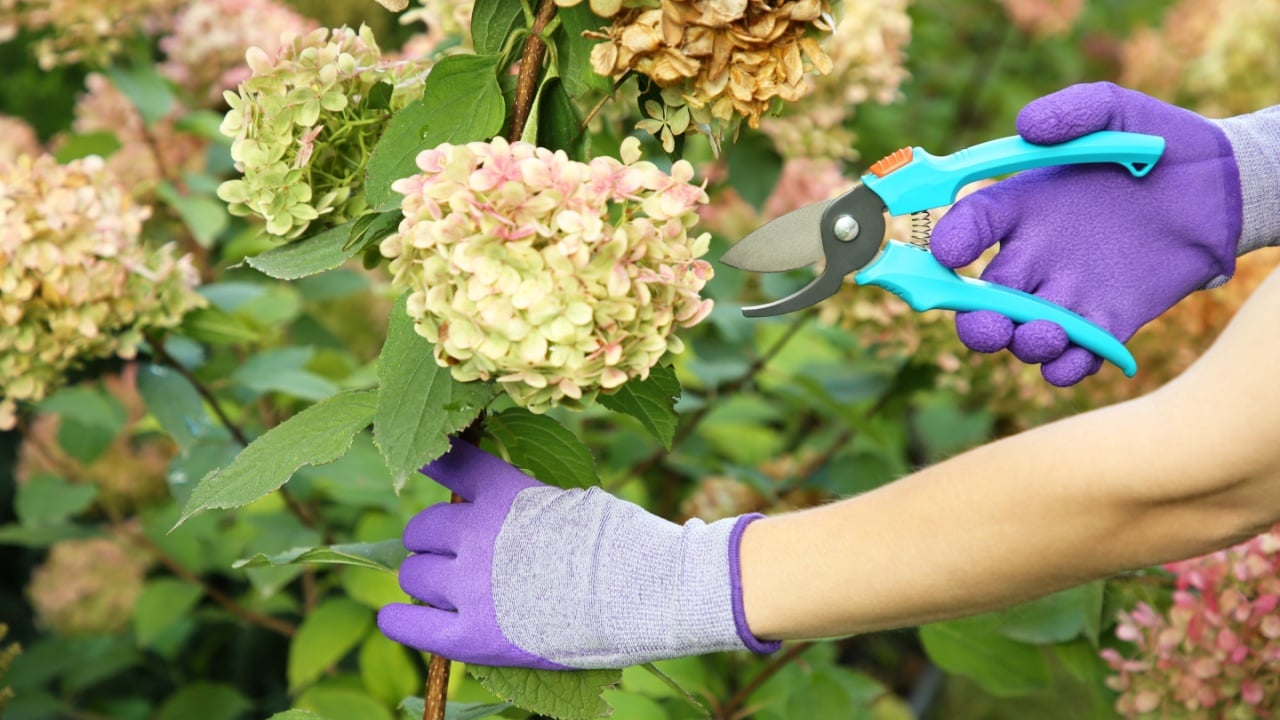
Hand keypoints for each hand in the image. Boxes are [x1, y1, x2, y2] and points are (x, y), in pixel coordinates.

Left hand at [376, 438, 777, 668]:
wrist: (644, 593)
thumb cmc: (623, 546)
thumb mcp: (570, 499)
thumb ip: (523, 503)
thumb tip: (495, 509)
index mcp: (501, 492)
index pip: (448, 463)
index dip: (434, 464)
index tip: (428, 464)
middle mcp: (474, 533)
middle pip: (421, 531)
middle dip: (435, 542)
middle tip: (458, 557)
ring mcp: (469, 586)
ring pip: (414, 577)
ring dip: (426, 581)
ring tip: (451, 592)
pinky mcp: (471, 636)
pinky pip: (409, 625)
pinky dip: (400, 620)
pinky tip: (399, 618)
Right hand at [930, 82, 1242, 385]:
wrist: (1221, 189)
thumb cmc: (1160, 144)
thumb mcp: (1117, 111)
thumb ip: (1073, 111)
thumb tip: (1026, 127)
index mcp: (1022, 206)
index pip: (970, 225)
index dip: (954, 240)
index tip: (950, 252)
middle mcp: (1034, 256)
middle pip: (982, 299)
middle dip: (973, 319)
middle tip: (985, 323)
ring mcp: (1067, 293)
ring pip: (1022, 334)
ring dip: (1022, 343)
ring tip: (1045, 333)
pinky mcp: (1108, 321)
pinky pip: (1074, 359)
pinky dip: (1068, 366)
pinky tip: (1075, 354)